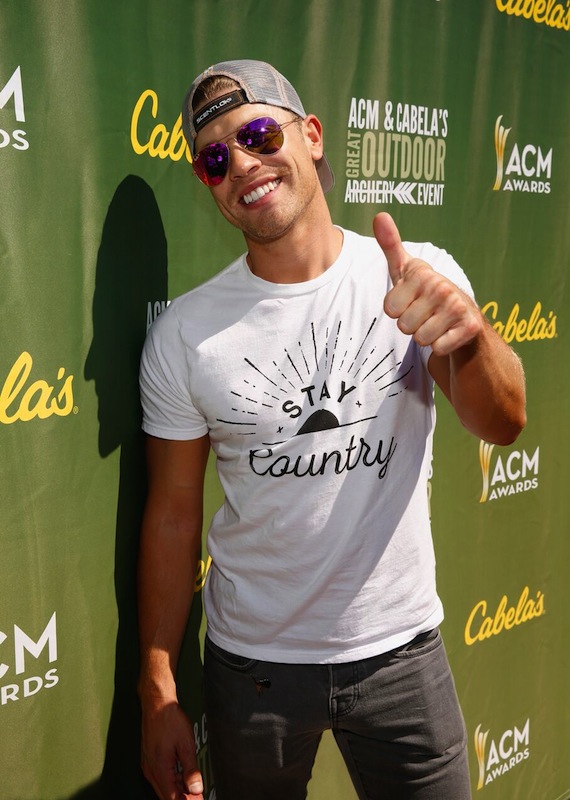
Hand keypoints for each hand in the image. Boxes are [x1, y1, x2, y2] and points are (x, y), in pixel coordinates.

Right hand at [141, 699, 203, 799]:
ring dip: (178, 791)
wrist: (157, 704)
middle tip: (198, 797)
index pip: (172, 797)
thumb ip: (191, 769)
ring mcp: (149, 764)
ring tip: (194, 791)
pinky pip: (160, 778)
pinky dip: (172, 782)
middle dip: (183, 798)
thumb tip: (196, 788)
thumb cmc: (169, 719)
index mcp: (159, 768)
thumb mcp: (186, 744)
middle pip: (166, 795)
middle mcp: (151, 769)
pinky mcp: (150, 759)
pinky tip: (183, 780)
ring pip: (163, 787)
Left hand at [373, 212, 482, 356]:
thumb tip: (379, 215)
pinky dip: (441, 346)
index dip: (396, 311)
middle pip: (403, 326)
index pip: (389, 309)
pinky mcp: (470, 327)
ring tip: (436, 323)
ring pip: (420, 339)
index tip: (410, 302)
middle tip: (424, 315)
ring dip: (425, 336)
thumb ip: (391, 244)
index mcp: (422, 274)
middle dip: (411, 326)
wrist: (463, 315)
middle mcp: (442, 287)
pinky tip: (449, 333)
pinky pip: (438, 348)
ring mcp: (458, 307)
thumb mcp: (406, 270)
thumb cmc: (426, 293)